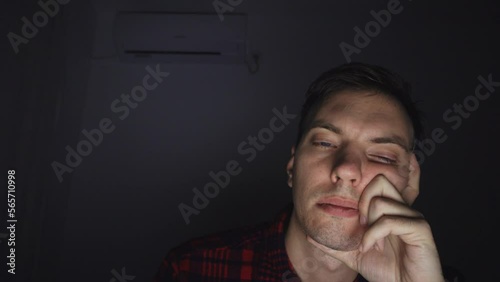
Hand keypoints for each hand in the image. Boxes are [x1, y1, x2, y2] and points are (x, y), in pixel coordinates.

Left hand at [307, 154, 444, 281]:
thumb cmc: (388, 272)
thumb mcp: (355, 256)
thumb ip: (336, 246)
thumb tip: (310, 237)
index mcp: (391, 210)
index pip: (374, 183)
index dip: (359, 198)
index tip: (356, 223)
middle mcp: (403, 209)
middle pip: (380, 180)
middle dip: (363, 202)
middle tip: (360, 226)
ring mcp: (413, 218)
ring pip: (381, 202)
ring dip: (368, 225)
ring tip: (369, 244)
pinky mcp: (420, 230)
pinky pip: (391, 220)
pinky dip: (374, 234)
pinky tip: (372, 248)